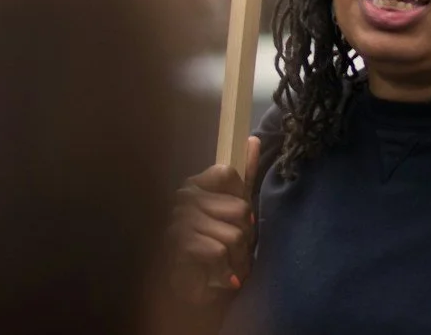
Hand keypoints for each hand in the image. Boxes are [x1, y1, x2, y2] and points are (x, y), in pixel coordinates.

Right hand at [165, 138, 258, 306]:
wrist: (192, 291)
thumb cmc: (214, 249)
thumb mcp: (233, 211)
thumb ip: (243, 177)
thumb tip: (252, 139)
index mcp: (196, 185)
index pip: (228, 173)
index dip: (241, 201)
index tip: (237, 220)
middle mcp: (183, 196)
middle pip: (239, 208)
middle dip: (244, 237)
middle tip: (233, 251)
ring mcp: (178, 219)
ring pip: (233, 234)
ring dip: (237, 258)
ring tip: (227, 265)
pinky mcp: (177, 243)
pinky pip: (218, 250)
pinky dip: (225, 270)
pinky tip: (220, 275)